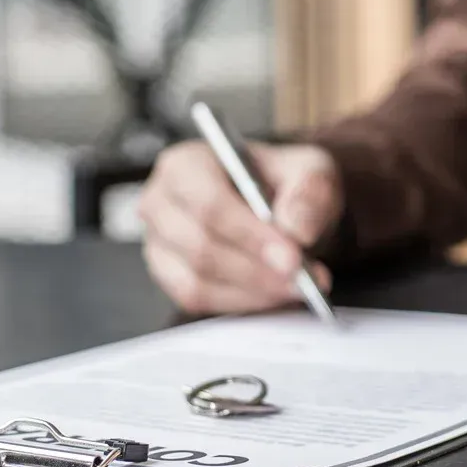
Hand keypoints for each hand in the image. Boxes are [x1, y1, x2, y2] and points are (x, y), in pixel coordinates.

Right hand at [138, 140, 342, 314]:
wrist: (275, 206)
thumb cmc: (282, 182)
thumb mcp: (309, 171)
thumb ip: (308, 193)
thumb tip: (296, 230)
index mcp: (186, 163)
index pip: (209, 202)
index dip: (249, 234)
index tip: (292, 257)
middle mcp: (160, 202)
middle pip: (200, 245)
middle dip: (256, 269)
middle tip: (302, 280)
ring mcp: (157, 242)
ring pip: (197, 280)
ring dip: (253, 291)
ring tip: (297, 288)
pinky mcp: (167, 276)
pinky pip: (198, 300)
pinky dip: (240, 303)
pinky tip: (272, 295)